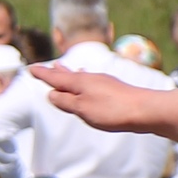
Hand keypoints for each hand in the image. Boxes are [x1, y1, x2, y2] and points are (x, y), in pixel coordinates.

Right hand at [35, 65, 166, 132]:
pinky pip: (93, 81)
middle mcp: (91, 78)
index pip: (55, 78)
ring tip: (62, 68)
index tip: (30, 68)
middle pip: (67, 75)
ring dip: (69, 73)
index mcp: (79, 83)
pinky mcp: (115, 89)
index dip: (42, 74)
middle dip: (54, 72)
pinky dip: (85, 79)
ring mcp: (104, 82)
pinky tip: (90, 79)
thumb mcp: (83, 109)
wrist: (147, 109)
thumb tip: (52, 94)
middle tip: (45, 67)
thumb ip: (66, 102)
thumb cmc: (114, 111)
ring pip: (81, 76)